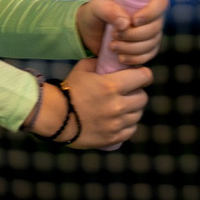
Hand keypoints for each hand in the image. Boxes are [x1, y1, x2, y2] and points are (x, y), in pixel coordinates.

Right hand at [25, 60, 153, 151]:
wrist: (55, 117)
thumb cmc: (68, 90)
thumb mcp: (82, 69)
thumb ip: (98, 63)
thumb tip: (111, 62)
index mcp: (112, 85)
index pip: (144, 77)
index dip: (143, 75)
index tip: (138, 76)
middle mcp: (117, 105)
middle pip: (143, 97)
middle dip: (137, 93)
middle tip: (128, 92)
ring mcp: (116, 123)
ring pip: (138, 114)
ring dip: (132, 109)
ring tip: (121, 107)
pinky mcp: (113, 138)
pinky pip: (131, 130)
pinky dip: (128, 124)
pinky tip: (119, 120)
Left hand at [77, 0, 168, 68]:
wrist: (89, 33)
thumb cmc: (95, 14)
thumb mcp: (96, 6)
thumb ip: (108, 9)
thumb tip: (125, 23)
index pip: (160, 2)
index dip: (150, 13)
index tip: (133, 21)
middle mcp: (152, 15)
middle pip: (156, 27)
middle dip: (134, 35)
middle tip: (114, 35)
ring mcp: (151, 33)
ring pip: (152, 43)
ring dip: (132, 48)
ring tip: (112, 46)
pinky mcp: (147, 49)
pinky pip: (148, 56)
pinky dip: (134, 58)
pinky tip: (120, 57)